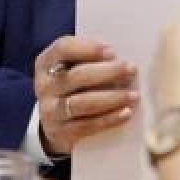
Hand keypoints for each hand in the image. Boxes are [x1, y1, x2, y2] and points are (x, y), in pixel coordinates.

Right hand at [34, 35, 137, 155]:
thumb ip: (91, 58)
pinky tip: (126, 112)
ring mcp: (50, 110)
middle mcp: (44, 85)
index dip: (88, 48)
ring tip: (134, 95)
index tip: (112, 51)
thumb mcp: (73, 66)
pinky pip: (87, 125)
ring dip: (112, 98)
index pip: (63, 49)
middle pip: (77, 76)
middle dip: (108, 72)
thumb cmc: (74, 84)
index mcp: (46, 62)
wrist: (56, 121)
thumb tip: (122, 56)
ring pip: (82, 103)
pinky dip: (109, 119)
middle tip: (131, 69)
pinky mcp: (61, 131)